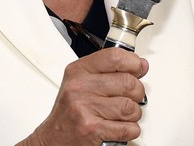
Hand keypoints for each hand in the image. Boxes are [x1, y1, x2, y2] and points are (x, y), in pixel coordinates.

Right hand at [18, 48, 148, 145]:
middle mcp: (80, 88)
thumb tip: (141, 65)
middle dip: (137, 92)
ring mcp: (85, 109)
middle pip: (128, 83)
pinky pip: (127, 128)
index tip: (137, 68)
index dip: (133, 62)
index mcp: (79, 71)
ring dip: (134, 113)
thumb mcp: (83, 81)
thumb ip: (111, 70)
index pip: (115, 57)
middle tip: (131, 96)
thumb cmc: (70, 110)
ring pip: (130, 107)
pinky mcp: (92, 130)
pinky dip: (131, 129)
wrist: (52, 139)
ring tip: (123, 114)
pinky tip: (120, 127)